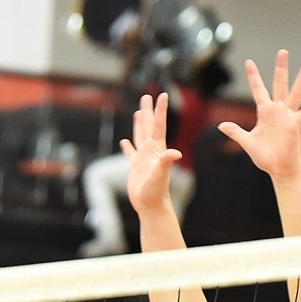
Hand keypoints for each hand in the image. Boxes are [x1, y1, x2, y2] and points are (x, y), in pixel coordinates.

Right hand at [119, 93, 182, 216]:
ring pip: (140, 136)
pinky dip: (128, 147)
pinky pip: (130, 154)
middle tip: (147, 96)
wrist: (151, 206)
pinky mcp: (135, 168)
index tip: (162, 95)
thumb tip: (175, 153)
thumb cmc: (156, 192)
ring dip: (139, 124)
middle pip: (148, 126)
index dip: (159, 111)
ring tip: (138, 112)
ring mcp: (143, 159)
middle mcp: (150, 152)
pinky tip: (125, 142)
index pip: (157, 126)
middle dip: (148, 111)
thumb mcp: (160, 175)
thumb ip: (166, 162)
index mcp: (156, 150)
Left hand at [218, 50, 300, 179]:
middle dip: (281, 69)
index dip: (254, 76)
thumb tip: (221, 125)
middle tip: (282, 51)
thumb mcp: (247, 142)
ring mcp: (288, 117)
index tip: (249, 61)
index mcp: (265, 112)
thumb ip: (236, 132)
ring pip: (295, 94)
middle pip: (279, 85)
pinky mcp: (296, 126)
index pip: (259, 89)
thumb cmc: (265, 156)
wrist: (278, 169)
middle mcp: (277, 111)